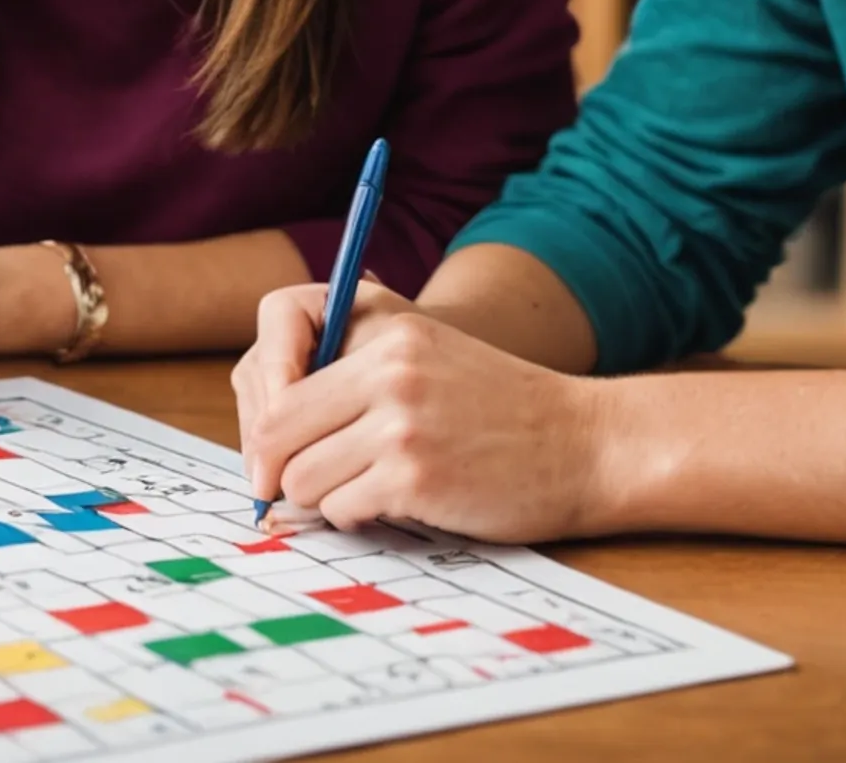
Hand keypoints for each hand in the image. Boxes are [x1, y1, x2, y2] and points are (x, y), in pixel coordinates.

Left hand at [235, 297, 605, 539]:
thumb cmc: (500, 410)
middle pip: (275, 428)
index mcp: (386, 330)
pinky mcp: (414, 477)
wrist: (585, 445)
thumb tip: (264, 436)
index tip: (268, 445)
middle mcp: (388, 369)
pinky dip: (354, 516)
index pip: (278, 361)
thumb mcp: (425, 358)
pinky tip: (393, 504)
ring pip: (301, 476)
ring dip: (321, 494)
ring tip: (361, 489)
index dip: (261, 413)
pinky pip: (339, 508)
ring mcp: (400, 424)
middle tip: (283, 489)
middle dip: (274, 466)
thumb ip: (351, 377)